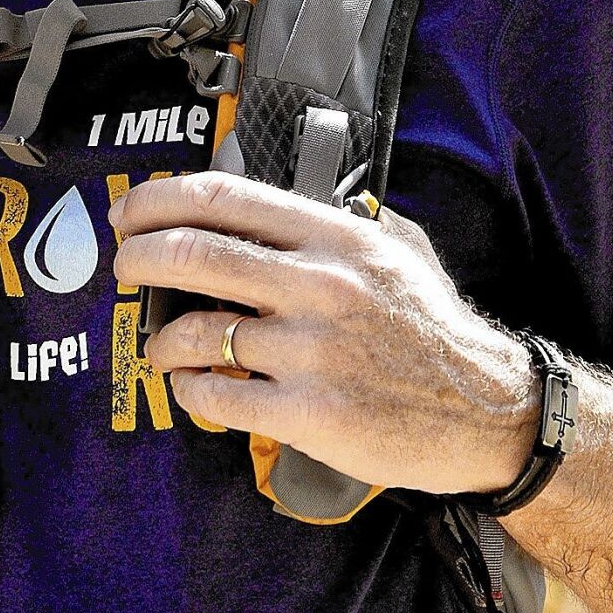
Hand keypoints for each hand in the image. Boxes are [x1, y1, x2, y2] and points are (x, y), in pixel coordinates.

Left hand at [108, 171, 536, 497]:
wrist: (489, 411)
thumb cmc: (430, 328)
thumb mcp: (393, 247)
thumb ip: (328, 222)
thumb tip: (256, 203)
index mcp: (334, 236)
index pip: (223, 198)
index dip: (158, 201)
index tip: (128, 213)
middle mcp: (320, 284)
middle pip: (193, 254)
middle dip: (137, 258)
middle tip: (123, 267)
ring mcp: (312, 351)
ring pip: (194, 332)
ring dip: (159, 338)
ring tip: (160, 344)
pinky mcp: (310, 414)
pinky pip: (216, 396)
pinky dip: (189, 390)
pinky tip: (194, 387)